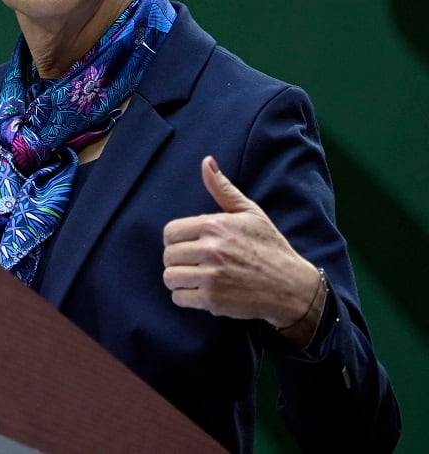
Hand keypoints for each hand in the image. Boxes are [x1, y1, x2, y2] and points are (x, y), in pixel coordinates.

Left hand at [162, 156, 320, 333]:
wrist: (292, 287)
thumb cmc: (270, 247)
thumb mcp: (250, 213)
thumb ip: (223, 189)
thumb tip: (206, 162)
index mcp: (214, 226)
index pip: (169, 232)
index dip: (177, 241)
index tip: (190, 246)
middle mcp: (211, 249)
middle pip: (168, 256)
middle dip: (178, 261)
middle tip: (196, 264)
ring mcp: (212, 276)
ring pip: (170, 277)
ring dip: (179, 280)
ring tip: (197, 278)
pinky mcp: (213, 300)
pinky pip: (179, 298)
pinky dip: (186, 297)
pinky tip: (202, 292)